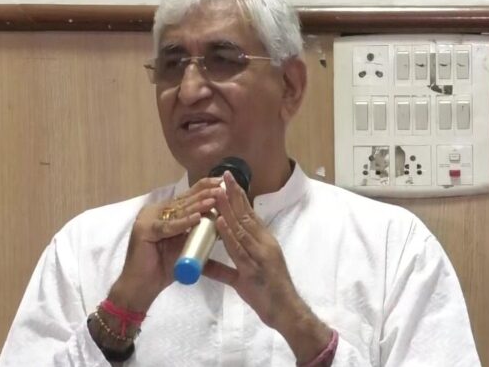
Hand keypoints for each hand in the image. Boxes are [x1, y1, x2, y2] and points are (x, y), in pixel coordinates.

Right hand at [108, 177, 220, 312]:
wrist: (141, 287)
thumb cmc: (163, 268)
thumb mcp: (185, 246)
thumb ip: (197, 233)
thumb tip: (222, 224)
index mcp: (163, 212)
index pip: (186, 197)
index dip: (204, 189)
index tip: (222, 183)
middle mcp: (154, 211)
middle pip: (183, 200)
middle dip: (204, 194)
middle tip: (222, 187)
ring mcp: (147, 219)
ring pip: (177, 211)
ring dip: (197, 205)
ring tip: (214, 200)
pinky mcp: (144, 230)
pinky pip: (168, 226)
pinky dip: (183, 223)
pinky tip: (197, 218)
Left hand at [203, 171, 331, 360]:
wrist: (286, 312)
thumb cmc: (267, 294)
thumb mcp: (242, 278)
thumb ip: (223, 269)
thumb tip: (203, 264)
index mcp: (263, 243)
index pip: (249, 215)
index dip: (238, 197)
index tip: (228, 181)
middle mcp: (264, 244)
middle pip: (246, 215)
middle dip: (234, 194)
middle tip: (223, 175)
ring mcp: (260, 256)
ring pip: (241, 228)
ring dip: (228, 208)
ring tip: (217, 191)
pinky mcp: (254, 270)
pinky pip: (239, 249)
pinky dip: (228, 234)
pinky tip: (219, 221)